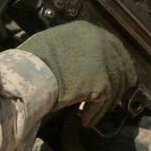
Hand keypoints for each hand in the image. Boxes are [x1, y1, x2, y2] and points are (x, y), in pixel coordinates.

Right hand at [17, 22, 135, 108]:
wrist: (30, 74)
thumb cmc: (32, 60)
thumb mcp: (53, 42)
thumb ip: (71, 47)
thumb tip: (76, 62)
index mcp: (88, 30)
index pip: (113, 47)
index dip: (113, 65)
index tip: (112, 79)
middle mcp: (101, 42)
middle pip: (120, 66)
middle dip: (116, 85)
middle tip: (109, 99)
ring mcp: (104, 63)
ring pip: (115, 86)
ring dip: (103, 103)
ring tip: (91, 114)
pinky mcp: (103, 83)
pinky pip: (103, 102)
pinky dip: (94, 114)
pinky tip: (85, 120)